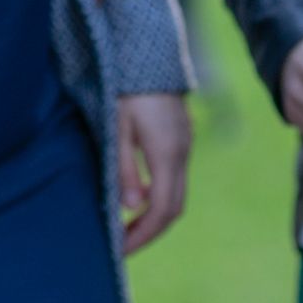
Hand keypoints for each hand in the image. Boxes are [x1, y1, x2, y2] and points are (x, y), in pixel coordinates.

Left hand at [116, 92, 191, 253]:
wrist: (149, 54)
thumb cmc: (126, 88)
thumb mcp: (117, 128)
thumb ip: (123, 169)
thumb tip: (129, 207)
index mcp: (167, 153)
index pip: (162, 209)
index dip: (142, 234)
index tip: (119, 249)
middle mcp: (182, 154)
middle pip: (174, 208)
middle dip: (149, 231)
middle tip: (122, 244)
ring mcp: (184, 147)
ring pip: (176, 195)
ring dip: (154, 216)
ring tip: (126, 226)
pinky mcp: (181, 140)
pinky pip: (174, 179)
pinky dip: (157, 197)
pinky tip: (136, 198)